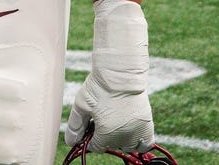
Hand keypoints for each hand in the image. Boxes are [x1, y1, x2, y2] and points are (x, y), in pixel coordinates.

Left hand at [64, 0, 154, 153]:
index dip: (90, 138)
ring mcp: (138, 131)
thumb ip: (75, 125)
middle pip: (111, 145)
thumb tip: (70, 142)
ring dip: (120, 139)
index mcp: (107, 134)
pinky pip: (145, 143)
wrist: (121, 72)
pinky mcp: (147, 124)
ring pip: (127, 146)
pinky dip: (138, 141)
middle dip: (104, 136)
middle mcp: (124, 136)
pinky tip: (129, 129)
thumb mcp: (81, 104)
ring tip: (114, 122)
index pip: (96, 147)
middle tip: (101, 118)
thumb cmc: (100, 86)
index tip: (90, 126)